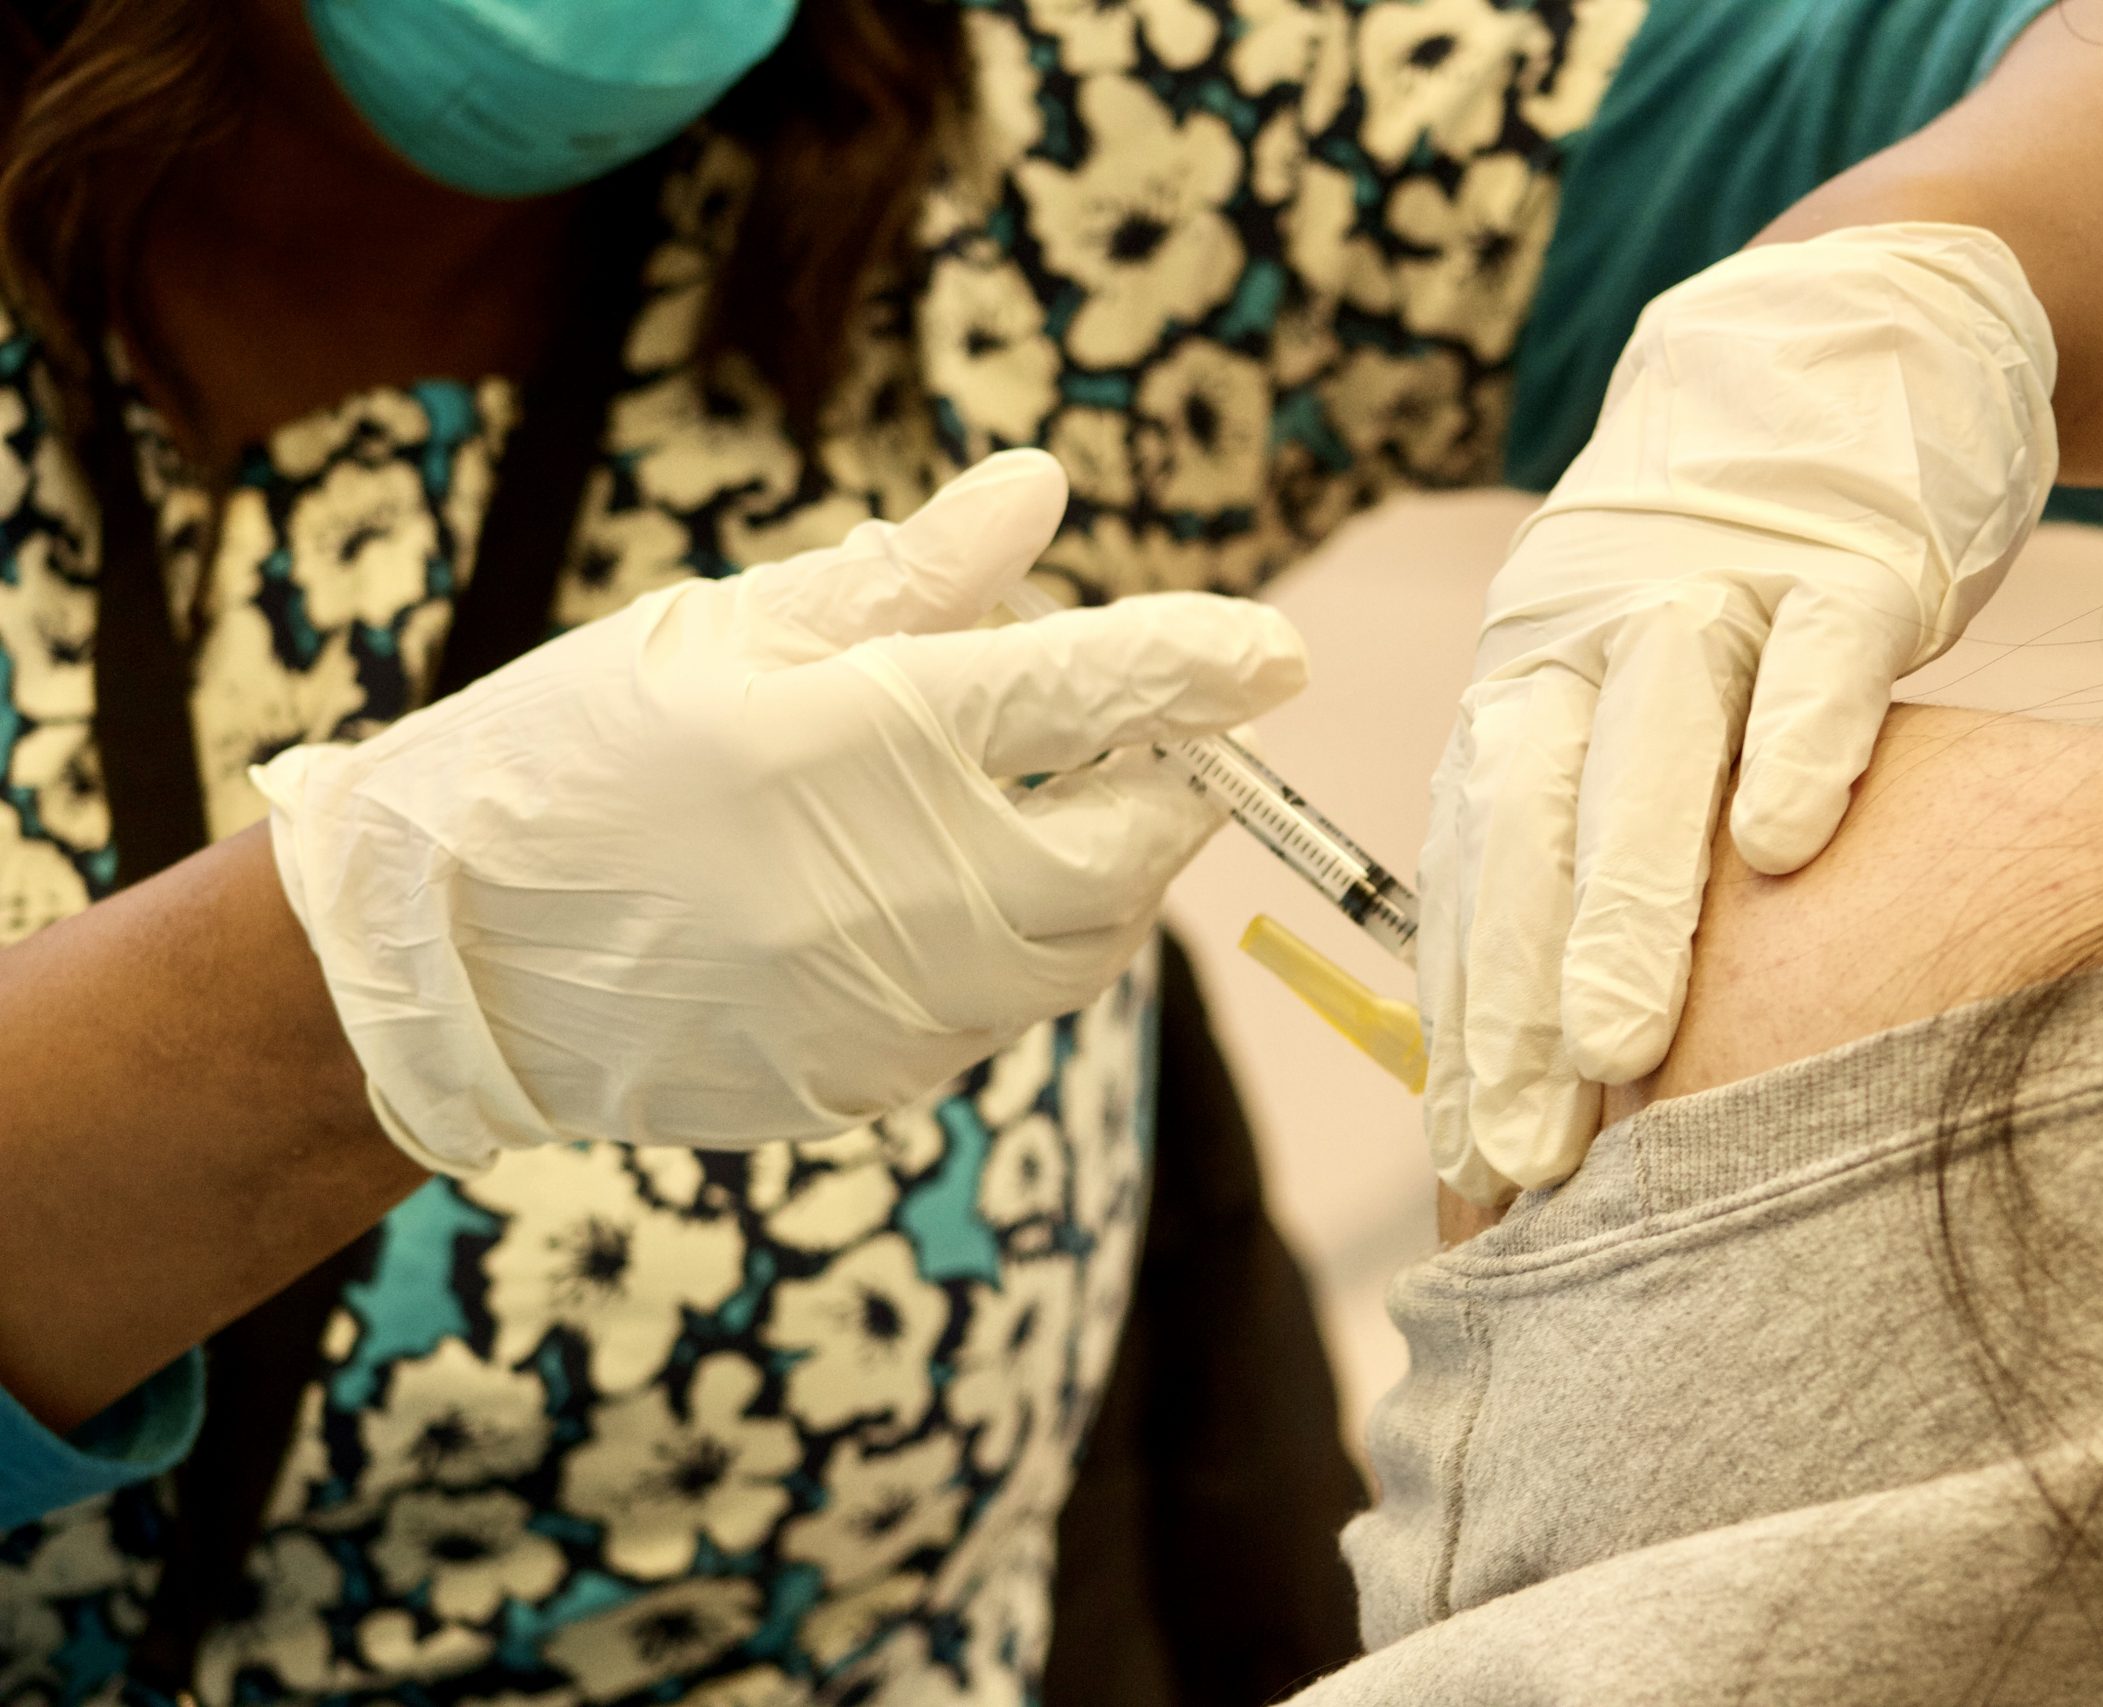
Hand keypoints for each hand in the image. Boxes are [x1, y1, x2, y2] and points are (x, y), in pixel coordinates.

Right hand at [256, 451, 1307, 1173]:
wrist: (439, 960)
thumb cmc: (572, 760)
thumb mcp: (726, 632)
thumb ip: (903, 575)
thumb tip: (1039, 493)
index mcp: (885, 737)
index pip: (1109, 687)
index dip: (1210, 660)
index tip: (1274, 651)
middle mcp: (925, 883)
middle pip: (1139, 842)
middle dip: (1176, 784)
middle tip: (1159, 737)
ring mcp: (910, 1002)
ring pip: (1091, 944)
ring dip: (1111, 873)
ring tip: (1067, 809)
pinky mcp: (879, 1079)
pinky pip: (1006, 1012)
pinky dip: (1024, 948)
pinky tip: (958, 899)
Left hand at [1421, 226, 2059, 1202]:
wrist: (1838, 351)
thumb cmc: (1733, 597)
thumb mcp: (1632, 697)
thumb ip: (1605, 837)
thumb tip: (1586, 1060)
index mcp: (1528, 686)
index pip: (1478, 865)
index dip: (1468, 1012)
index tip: (1468, 1162)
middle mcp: (1592, 640)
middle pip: (1535, 820)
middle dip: (1516, 993)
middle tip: (1521, 1152)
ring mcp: (1715, 589)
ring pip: (1651, 746)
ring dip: (1626, 899)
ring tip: (1617, 1048)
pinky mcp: (1847, 555)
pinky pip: (1820, 653)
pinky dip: (1799, 740)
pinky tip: (1784, 848)